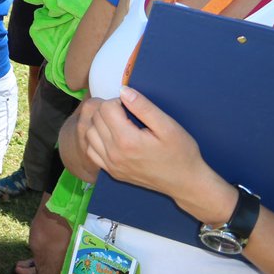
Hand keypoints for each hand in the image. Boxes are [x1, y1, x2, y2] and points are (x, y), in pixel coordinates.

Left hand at [83, 87, 206, 200]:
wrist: (185, 183)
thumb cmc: (181, 153)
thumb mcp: (168, 126)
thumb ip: (144, 107)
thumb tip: (123, 91)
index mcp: (127, 140)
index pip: (105, 108)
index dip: (117, 101)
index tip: (131, 106)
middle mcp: (114, 153)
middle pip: (95, 119)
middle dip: (107, 110)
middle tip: (125, 112)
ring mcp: (111, 164)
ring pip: (88, 134)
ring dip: (99, 123)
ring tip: (118, 123)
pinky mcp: (111, 171)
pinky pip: (90, 151)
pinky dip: (96, 140)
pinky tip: (111, 137)